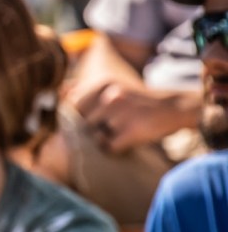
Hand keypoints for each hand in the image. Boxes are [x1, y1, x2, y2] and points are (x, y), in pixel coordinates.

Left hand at [65, 78, 194, 152]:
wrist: (173, 108)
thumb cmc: (134, 101)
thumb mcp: (110, 87)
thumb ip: (83, 91)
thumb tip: (59, 92)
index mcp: (102, 83)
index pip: (72, 106)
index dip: (79, 116)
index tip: (93, 117)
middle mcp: (110, 97)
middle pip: (83, 123)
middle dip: (94, 128)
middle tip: (113, 124)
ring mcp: (121, 114)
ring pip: (95, 137)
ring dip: (106, 138)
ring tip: (122, 129)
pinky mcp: (131, 131)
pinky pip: (109, 148)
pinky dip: (117, 148)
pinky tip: (129, 138)